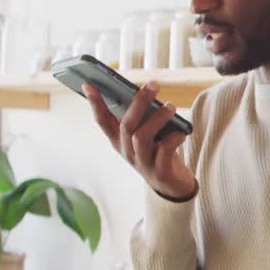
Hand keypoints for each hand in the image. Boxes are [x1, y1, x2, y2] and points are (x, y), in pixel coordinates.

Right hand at [84, 81, 196, 200]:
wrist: (172, 185)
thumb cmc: (158, 152)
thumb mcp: (145, 135)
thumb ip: (141, 119)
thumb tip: (144, 92)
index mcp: (119, 141)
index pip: (102, 121)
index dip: (95, 103)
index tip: (88, 84)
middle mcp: (127, 152)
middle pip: (126, 125)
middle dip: (139, 102)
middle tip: (153, 84)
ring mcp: (141, 163)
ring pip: (142, 137)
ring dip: (157, 119)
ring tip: (171, 106)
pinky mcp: (159, 172)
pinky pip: (164, 151)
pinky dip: (173, 138)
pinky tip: (181, 131)